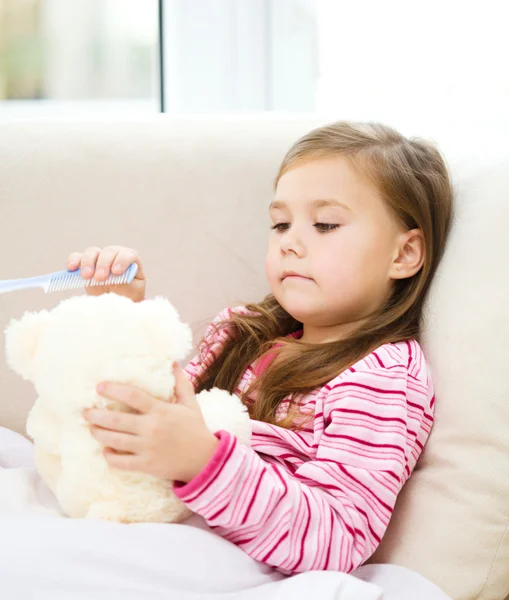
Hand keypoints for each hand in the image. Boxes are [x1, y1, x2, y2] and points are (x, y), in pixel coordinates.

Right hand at [67, 246, 145, 301]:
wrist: (116, 300)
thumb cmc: (128, 294)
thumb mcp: (131, 291)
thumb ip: (125, 283)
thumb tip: (113, 277)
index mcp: (130, 259)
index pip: (127, 255)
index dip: (121, 261)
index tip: (116, 272)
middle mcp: (115, 254)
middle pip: (109, 252)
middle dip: (103, 264)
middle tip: (100, 278)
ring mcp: (100, 257)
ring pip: (93, 252)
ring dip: (88, 262)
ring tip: (86, 276)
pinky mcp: (86, 264)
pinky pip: (78, 257)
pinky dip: (74, 260)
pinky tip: (71, 268)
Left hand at [83, 364, 218, 482]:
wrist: (204, 460)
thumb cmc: (196, 429)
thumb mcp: (191, 404)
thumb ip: (181, 383)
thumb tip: (173, 363)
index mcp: (161, 411)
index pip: (133, 396)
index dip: (114, 390)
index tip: (99, 387)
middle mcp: (151, 428)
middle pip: (116, 420)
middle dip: (96, 415)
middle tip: (85, 411)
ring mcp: (147, 448)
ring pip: (114, 441)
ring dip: (98, 434)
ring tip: (91, 428)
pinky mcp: (146, 465)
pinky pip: (120, 462)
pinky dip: (109, 456)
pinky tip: (105, 449)